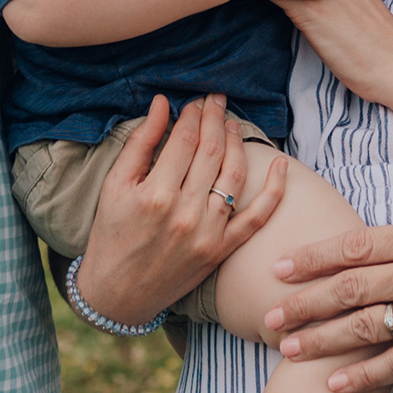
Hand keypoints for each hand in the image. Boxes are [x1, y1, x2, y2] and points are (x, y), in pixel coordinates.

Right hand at [73, 93, 290, 327]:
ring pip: (235, 175)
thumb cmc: (111, 234)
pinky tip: (281, 165)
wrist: (118, 292)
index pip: (184, 140)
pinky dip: (274, 191)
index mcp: (155, 194)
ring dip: (238, 143)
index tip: (194, 102)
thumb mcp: (115, 186)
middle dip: (215, 119)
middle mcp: (186, 213)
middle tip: (216, 100)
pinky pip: (256, 218)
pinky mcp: (222, 250)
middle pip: (211, 152)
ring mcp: (208, 233)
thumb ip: (140, 142)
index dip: (192, 115)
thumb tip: (162, 103)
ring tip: (232, 123)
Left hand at [263, 214, 392, 391]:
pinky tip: (335, 384)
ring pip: (365, 327)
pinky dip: (364, 375)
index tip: (280, 268)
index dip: (313, 258)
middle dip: (303, 304)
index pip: (355, 246)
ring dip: (322, 340)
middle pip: (349, 288)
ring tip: (288, 350)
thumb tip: (379, 247)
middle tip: (267, 315)